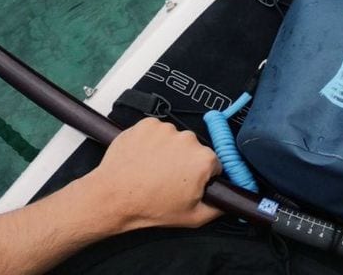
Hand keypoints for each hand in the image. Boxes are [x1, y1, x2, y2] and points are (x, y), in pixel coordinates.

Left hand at [80, 117, 222, 233]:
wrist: (114, 196)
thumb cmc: (150, 206)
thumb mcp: (192, 218)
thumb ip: (218, 207)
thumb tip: (229, 200)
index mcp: (203, 159)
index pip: (213, 164)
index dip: (201, 176)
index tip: (188, 184)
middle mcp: (188, 139)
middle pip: (193, 149)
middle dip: (184, 162)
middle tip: (167, 179)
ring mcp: (166, 129)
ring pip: (173, 138)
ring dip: (166, 150)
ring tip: (152, 170)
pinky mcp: (147, 123)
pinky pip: (155, 130)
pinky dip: (150, 141)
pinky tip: (143, 158)